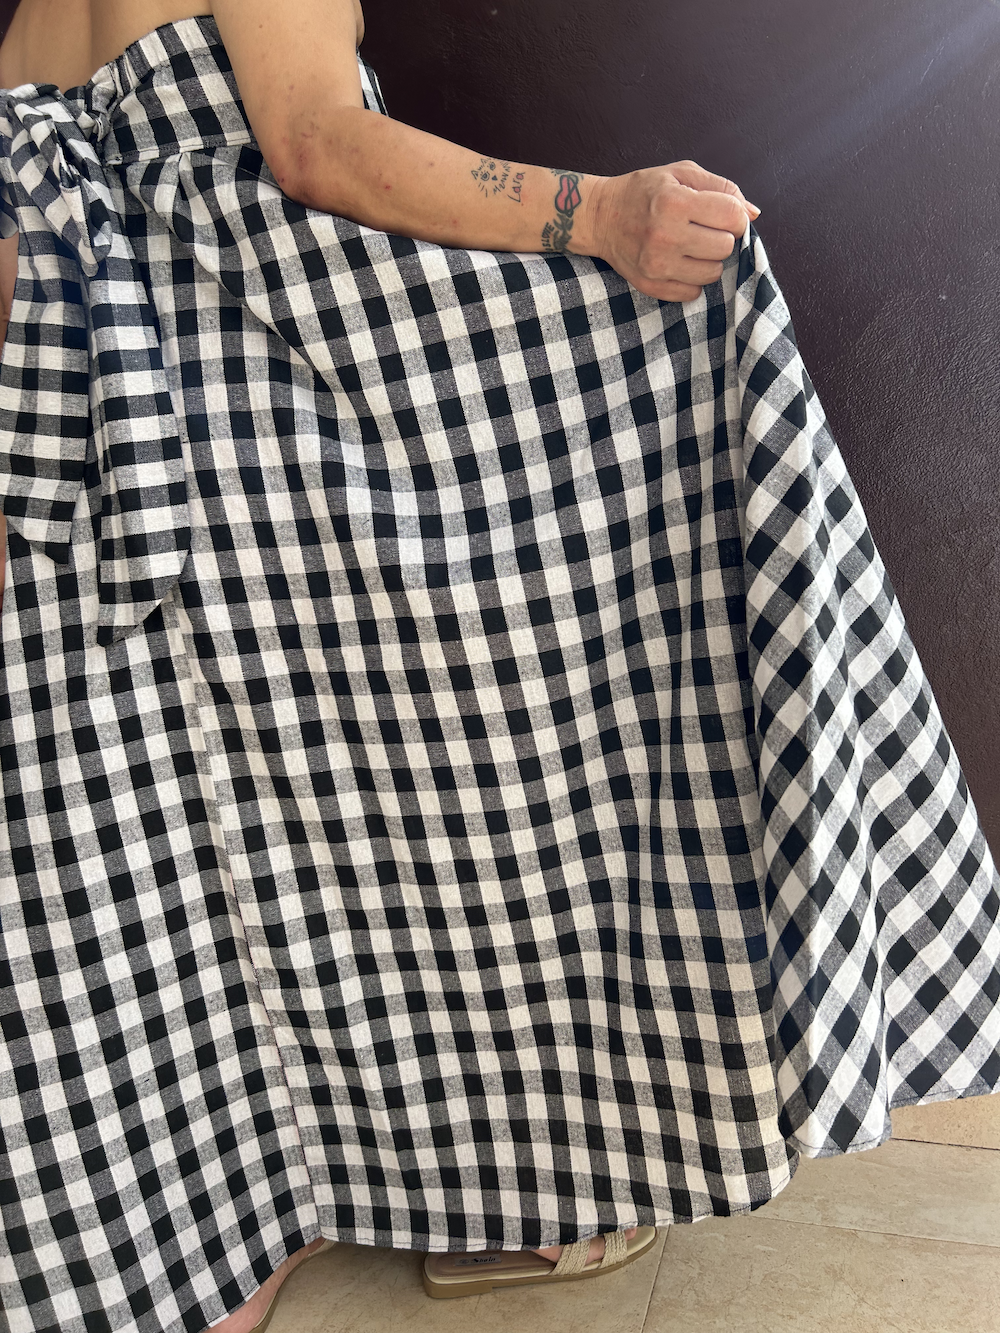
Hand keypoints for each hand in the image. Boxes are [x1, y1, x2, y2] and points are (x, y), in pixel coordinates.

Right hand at [588, 161, 758, 302]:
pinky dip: (692, 280)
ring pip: (712, 273)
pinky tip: (680, 264)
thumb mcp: (681, 173)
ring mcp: (657, 264)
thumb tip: (753, 213)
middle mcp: (665, 235)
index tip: (724, 216)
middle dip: (722, 238)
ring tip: (692, 247)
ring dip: (709, 261)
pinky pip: (692, 292)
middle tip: (705, 231)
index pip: (732, 217)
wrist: (600, 217)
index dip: (736, 217)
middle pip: (725, 247)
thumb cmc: (643, 192)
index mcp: (675, 202)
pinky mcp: (651, 285)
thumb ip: (721, 187)